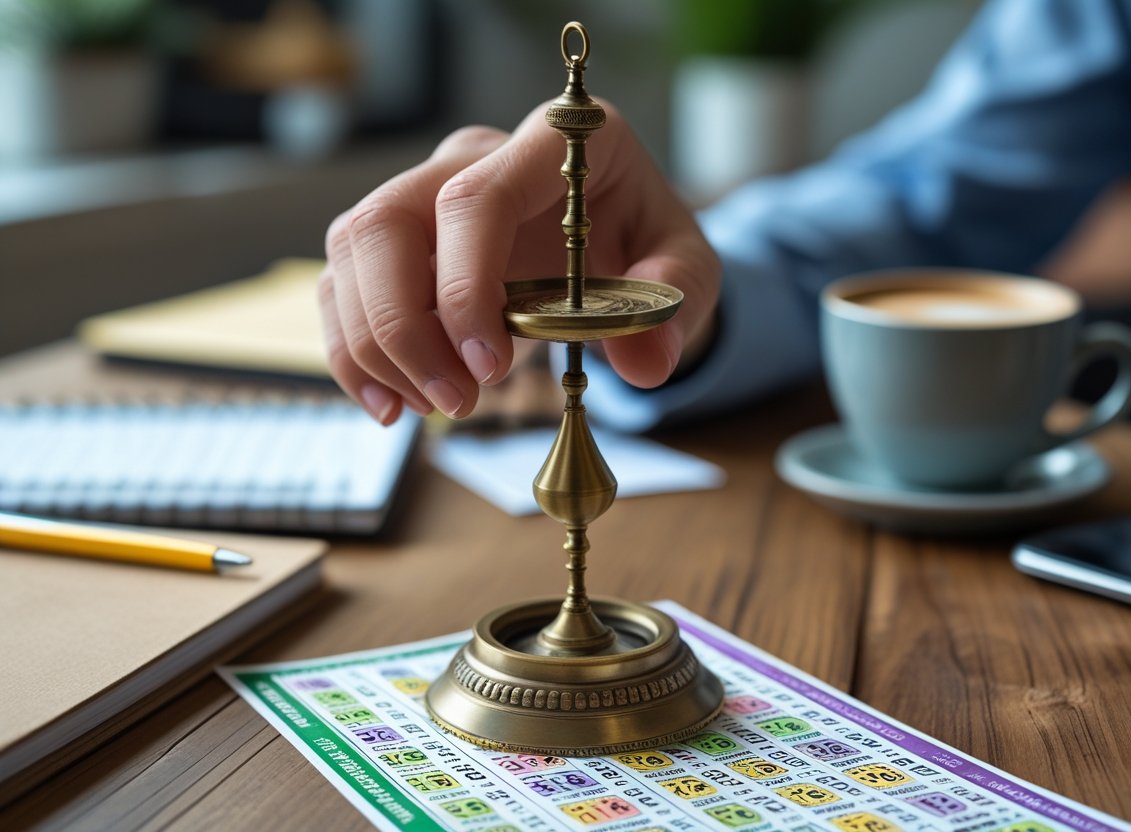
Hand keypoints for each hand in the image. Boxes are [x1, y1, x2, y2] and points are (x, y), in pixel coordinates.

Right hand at [321, 101, 720, 423]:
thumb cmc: (646, 242)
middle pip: (387, 221)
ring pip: (353, 249)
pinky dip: (353, 351)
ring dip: (374, 344)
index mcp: (554, 143)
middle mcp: (474, 155)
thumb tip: (648, 366)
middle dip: (404, 326)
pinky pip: (344, 282)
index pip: (477, 197)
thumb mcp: (688, 268)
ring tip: (433, 407)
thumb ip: (675, 304)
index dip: (467, 284)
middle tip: (457, 400)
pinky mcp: (399, 237)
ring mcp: (426, 190)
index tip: (489, 365)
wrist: (617, 236)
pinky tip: (392, 405)